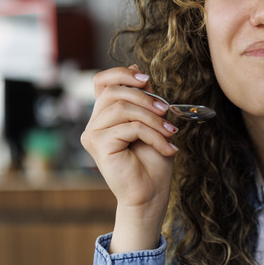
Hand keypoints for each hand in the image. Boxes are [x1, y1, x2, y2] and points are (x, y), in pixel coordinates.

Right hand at [80, 66, 178, 252]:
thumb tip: (137, 69)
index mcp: (104, 116)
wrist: (150, 195)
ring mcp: (93, 134)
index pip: (103, 81)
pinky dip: (154, 135)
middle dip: (146, 98)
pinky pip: (130, 127)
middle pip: (114, 91)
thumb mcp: (153, 122)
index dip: (122, 74)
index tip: (147, 80)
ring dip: (154, 120)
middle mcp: (93, 124)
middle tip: (167, 112)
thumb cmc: (152, 162)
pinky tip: (166, 148)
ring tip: (170, 134)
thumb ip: (143, 98)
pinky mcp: (99, 145)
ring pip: (124, 109)